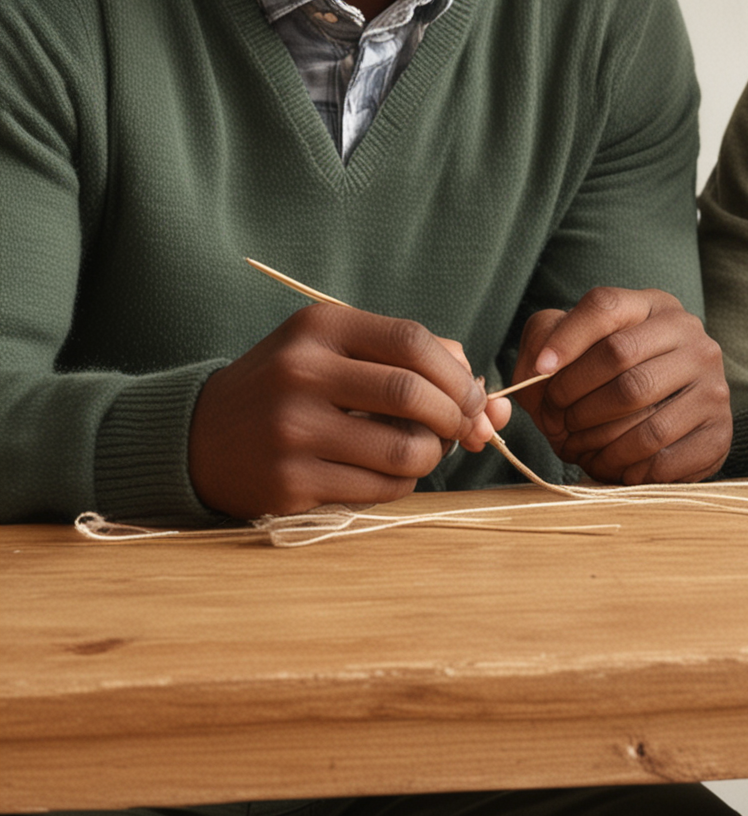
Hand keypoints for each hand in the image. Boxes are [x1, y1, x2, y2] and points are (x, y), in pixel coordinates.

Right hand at [189, 303, 508, 518]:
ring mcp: (293, 430)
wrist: (200, 435)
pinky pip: (378, 488)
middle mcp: (303, 373)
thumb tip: (478, 387)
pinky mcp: (289, 482)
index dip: (455, 371)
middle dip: (454, 416)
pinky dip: (401, 483)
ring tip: (426, 451)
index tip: (471, 392)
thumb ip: (406, 356)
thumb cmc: (290, 386)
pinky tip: (389, 472)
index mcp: (320, 327)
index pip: (412, 341)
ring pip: (403, 450)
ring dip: (433, 456)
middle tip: (463, 427)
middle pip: (412, 395)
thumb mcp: (334, 347)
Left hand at [511, 288, 729, 483]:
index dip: (566, 339)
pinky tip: (613, 465)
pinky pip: (664, 458)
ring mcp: (712, 383)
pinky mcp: (719, 431)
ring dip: (597, 442)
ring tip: (577, 449)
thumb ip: (543, 340)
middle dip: (574, 397)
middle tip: (555, 421)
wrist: (671, 422)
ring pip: (643, 418)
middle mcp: (691, 336)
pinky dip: (627, 470)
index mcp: (654, 306)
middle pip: (619, 360)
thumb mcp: (574, 348)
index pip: (605, 306)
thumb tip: (539, 368)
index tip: (538, 371)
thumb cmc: (608, 380)